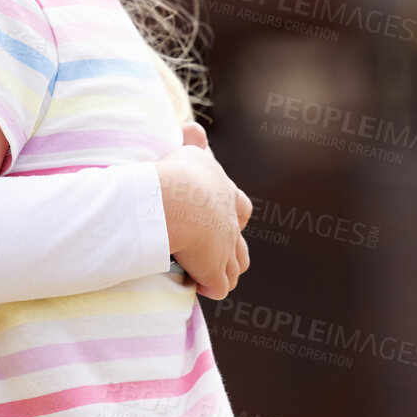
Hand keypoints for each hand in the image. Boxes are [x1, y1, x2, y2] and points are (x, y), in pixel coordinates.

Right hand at [154, 134, 250, 298]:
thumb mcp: (186, 151)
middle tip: (215, 253)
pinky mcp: (213, 271)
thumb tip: (193, 129)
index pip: (240, 206)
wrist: (176, 200)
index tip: (220, 219)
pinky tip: (198, 287)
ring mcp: (225, 249)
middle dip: (232, 250)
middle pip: (241, 243)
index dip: (233, 215)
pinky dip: (210, 288)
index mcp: (224, 193)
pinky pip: (218, 287)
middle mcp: (230, 222)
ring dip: (224, 272)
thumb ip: (191, 142)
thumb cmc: (177, 174)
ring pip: (235, 267)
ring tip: (206, 276)